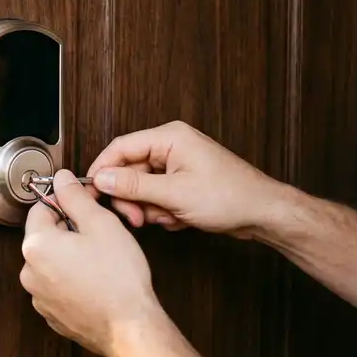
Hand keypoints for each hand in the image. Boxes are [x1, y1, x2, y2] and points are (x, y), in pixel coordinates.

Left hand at [19, 170, 161, 356]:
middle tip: (98, 232)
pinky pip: (56, 286)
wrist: (129, 328)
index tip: (83, 203)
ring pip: (51, 262)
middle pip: (44, 235)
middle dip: (68, 229)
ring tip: (99, 259)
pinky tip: (95, 280)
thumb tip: (62, 180)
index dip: (64, 201)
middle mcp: (29, 272)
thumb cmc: (119, 279)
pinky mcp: (51, 314)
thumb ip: (76, 197)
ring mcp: (38, 296)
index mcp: (36, 245)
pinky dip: (71, 279)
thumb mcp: (101, 224)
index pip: (40, 208)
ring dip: (69, 255)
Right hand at [86, 120, 284, 237]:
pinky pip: (156, 195)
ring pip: (141, 187)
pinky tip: (179, 218)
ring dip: (149, 208)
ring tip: (167, 218)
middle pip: (129, 171)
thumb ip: (133, 186)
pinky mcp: (182, 182)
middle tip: (136, 217)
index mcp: (170, 138)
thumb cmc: (231, 197)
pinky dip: (162, 211)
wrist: (263, 214)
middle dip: (131, 198)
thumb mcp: (174, 194)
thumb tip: (102, 179)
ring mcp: (177, 165)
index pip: (120, 147)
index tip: (92, 191)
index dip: (103, 169)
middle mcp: (172, 147)